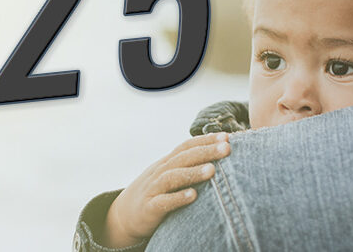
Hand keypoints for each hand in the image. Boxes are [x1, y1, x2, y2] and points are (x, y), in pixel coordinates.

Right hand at [103, 132, 231, 247]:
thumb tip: (219, 155)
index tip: (227, 137)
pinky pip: (163, 201)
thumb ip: (189, 165)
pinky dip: (177, 198)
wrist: (126, 215)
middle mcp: (161, 171)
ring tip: (212, 170)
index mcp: (168, 162)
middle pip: (183, 158)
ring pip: (173, 177)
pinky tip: (193, 196)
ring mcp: (154, 188)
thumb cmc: (158, 192)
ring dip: (193, 173)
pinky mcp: (150, 207)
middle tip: (226, 148)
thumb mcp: (170, 175)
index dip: (205, 140)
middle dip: (205, 151)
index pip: (187, 146)